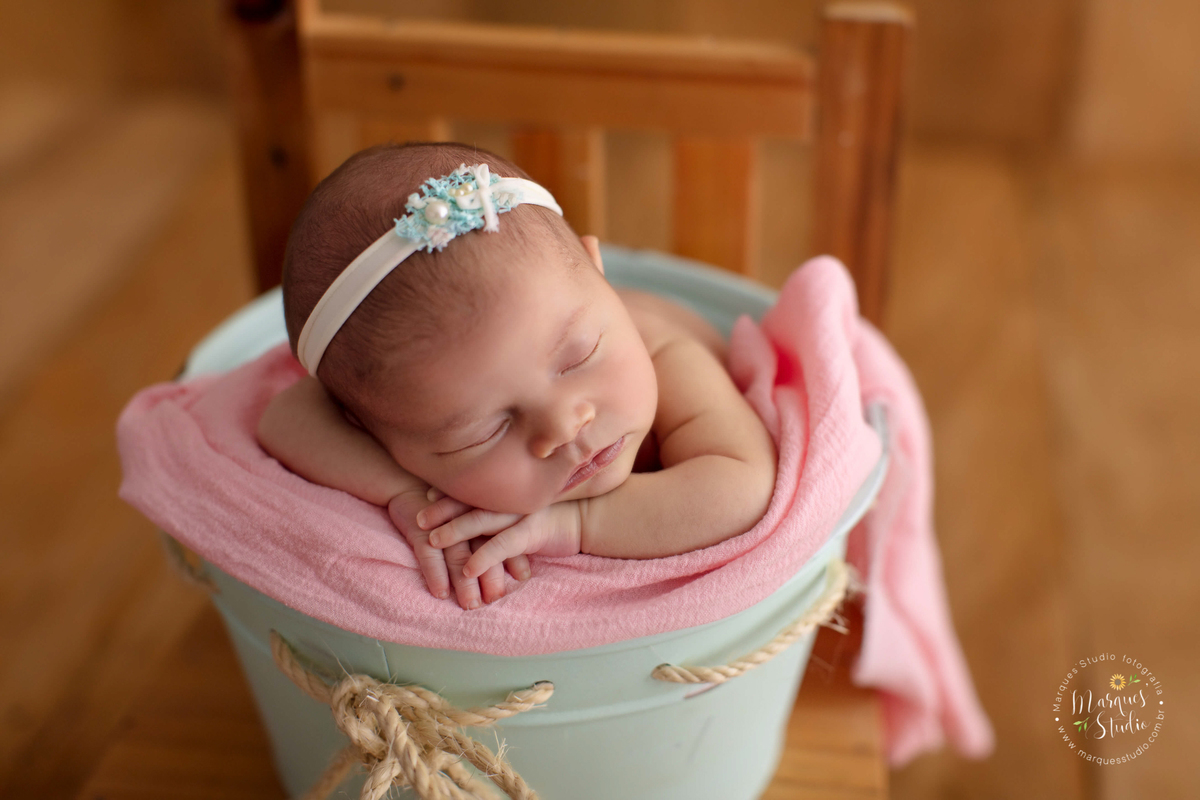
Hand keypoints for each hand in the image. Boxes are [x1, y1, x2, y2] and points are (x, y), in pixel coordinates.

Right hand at [392, 487, 530, 608]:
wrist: (406, 485)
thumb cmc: (447, 510)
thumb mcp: (472, 519)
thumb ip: (496, 537)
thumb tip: (524, 571)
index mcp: (482, 515)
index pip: (503, 537)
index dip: (514, 557)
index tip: (523, 578)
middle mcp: (465, 519)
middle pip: (482, 549)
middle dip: (490, 576)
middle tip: (494, 600)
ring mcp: (442, 524)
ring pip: (457, 554)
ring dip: (464, 581)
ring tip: (470, 604)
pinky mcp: (420, 528)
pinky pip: (428, 553)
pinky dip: (435, 573)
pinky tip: (441, 592)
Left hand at [422, 500, 583, 580]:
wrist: (588, 517)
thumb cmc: (555, 512)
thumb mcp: (526, 503)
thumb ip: (503, 506)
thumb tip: (476, 513)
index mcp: (507, 491)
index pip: (472, 488)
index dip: (447, 492)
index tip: (424, 494)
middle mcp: (510, 498)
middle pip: (469, 501)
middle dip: (441, 509)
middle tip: (416, 517)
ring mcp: (520, 514)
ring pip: (481, 521)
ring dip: (454, 531)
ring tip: (432, 541)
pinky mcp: (532, 533)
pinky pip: (503, 545)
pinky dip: (484, 557)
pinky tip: (468, 569)